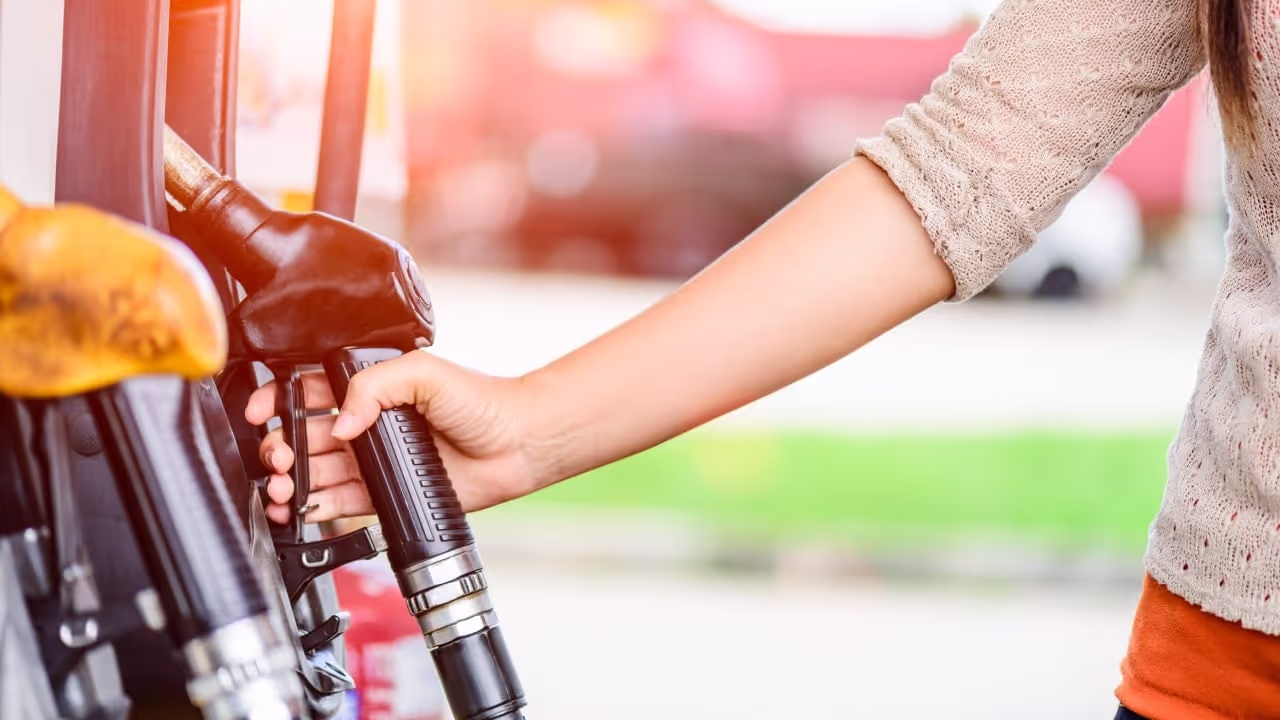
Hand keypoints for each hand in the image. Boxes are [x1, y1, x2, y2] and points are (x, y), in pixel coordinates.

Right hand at [245, 351, 545, 523]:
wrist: (516, 445)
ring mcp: (374, 459)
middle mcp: (367, 422)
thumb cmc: (481, 401)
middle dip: (280, 446)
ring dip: (290, 480)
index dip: (278, 400)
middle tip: (279, 457)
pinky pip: (340, 502)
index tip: (262, 411)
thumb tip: (340, 423)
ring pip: (315, 471)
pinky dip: (315, 506)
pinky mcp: (384, 493)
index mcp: (370, 387)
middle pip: (304, 435)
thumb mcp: (423, 372)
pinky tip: (301, 506)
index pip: (308, 389)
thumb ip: (373, 385)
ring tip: (281, 487)